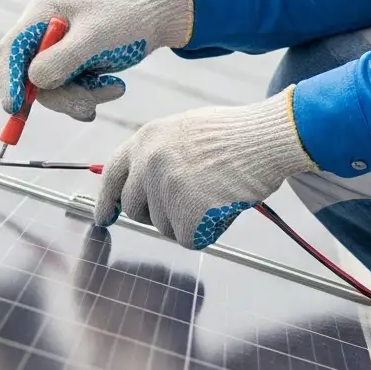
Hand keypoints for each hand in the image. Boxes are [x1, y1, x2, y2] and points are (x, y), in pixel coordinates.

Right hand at [0, 0, 195, 121]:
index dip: (8, 81)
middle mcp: (46, 32)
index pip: (11, 51)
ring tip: (115, 88)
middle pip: (32, 77)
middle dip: (61, 95)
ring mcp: (60, 49)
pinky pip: (72, 91)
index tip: (13, 108)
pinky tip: (115, 87)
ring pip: (54, 89)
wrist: (159, 15)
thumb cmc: (127, 18)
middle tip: (88, 106)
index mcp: (43, 14)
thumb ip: (62, 60)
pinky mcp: (76, 64)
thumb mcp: (95, 38)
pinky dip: (92, 95)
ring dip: (83, 97)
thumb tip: (34, 83)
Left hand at [95, 94, 317, 249]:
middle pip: (135, 209)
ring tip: (214, 194)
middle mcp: (148, 162)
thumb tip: (142, 185)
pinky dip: (206, 231)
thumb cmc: (236, 134)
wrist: (266, 138)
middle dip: (157, 214)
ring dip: (187, 221)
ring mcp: (165, 187)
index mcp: (146, 138)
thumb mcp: (185, 130)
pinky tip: (222, 207)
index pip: (113, 175)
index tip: (104, 218)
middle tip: (188, 204)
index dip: (106, 200)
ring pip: (163, 227)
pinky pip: (187, 238)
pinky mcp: (185, 211)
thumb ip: (158, 154)